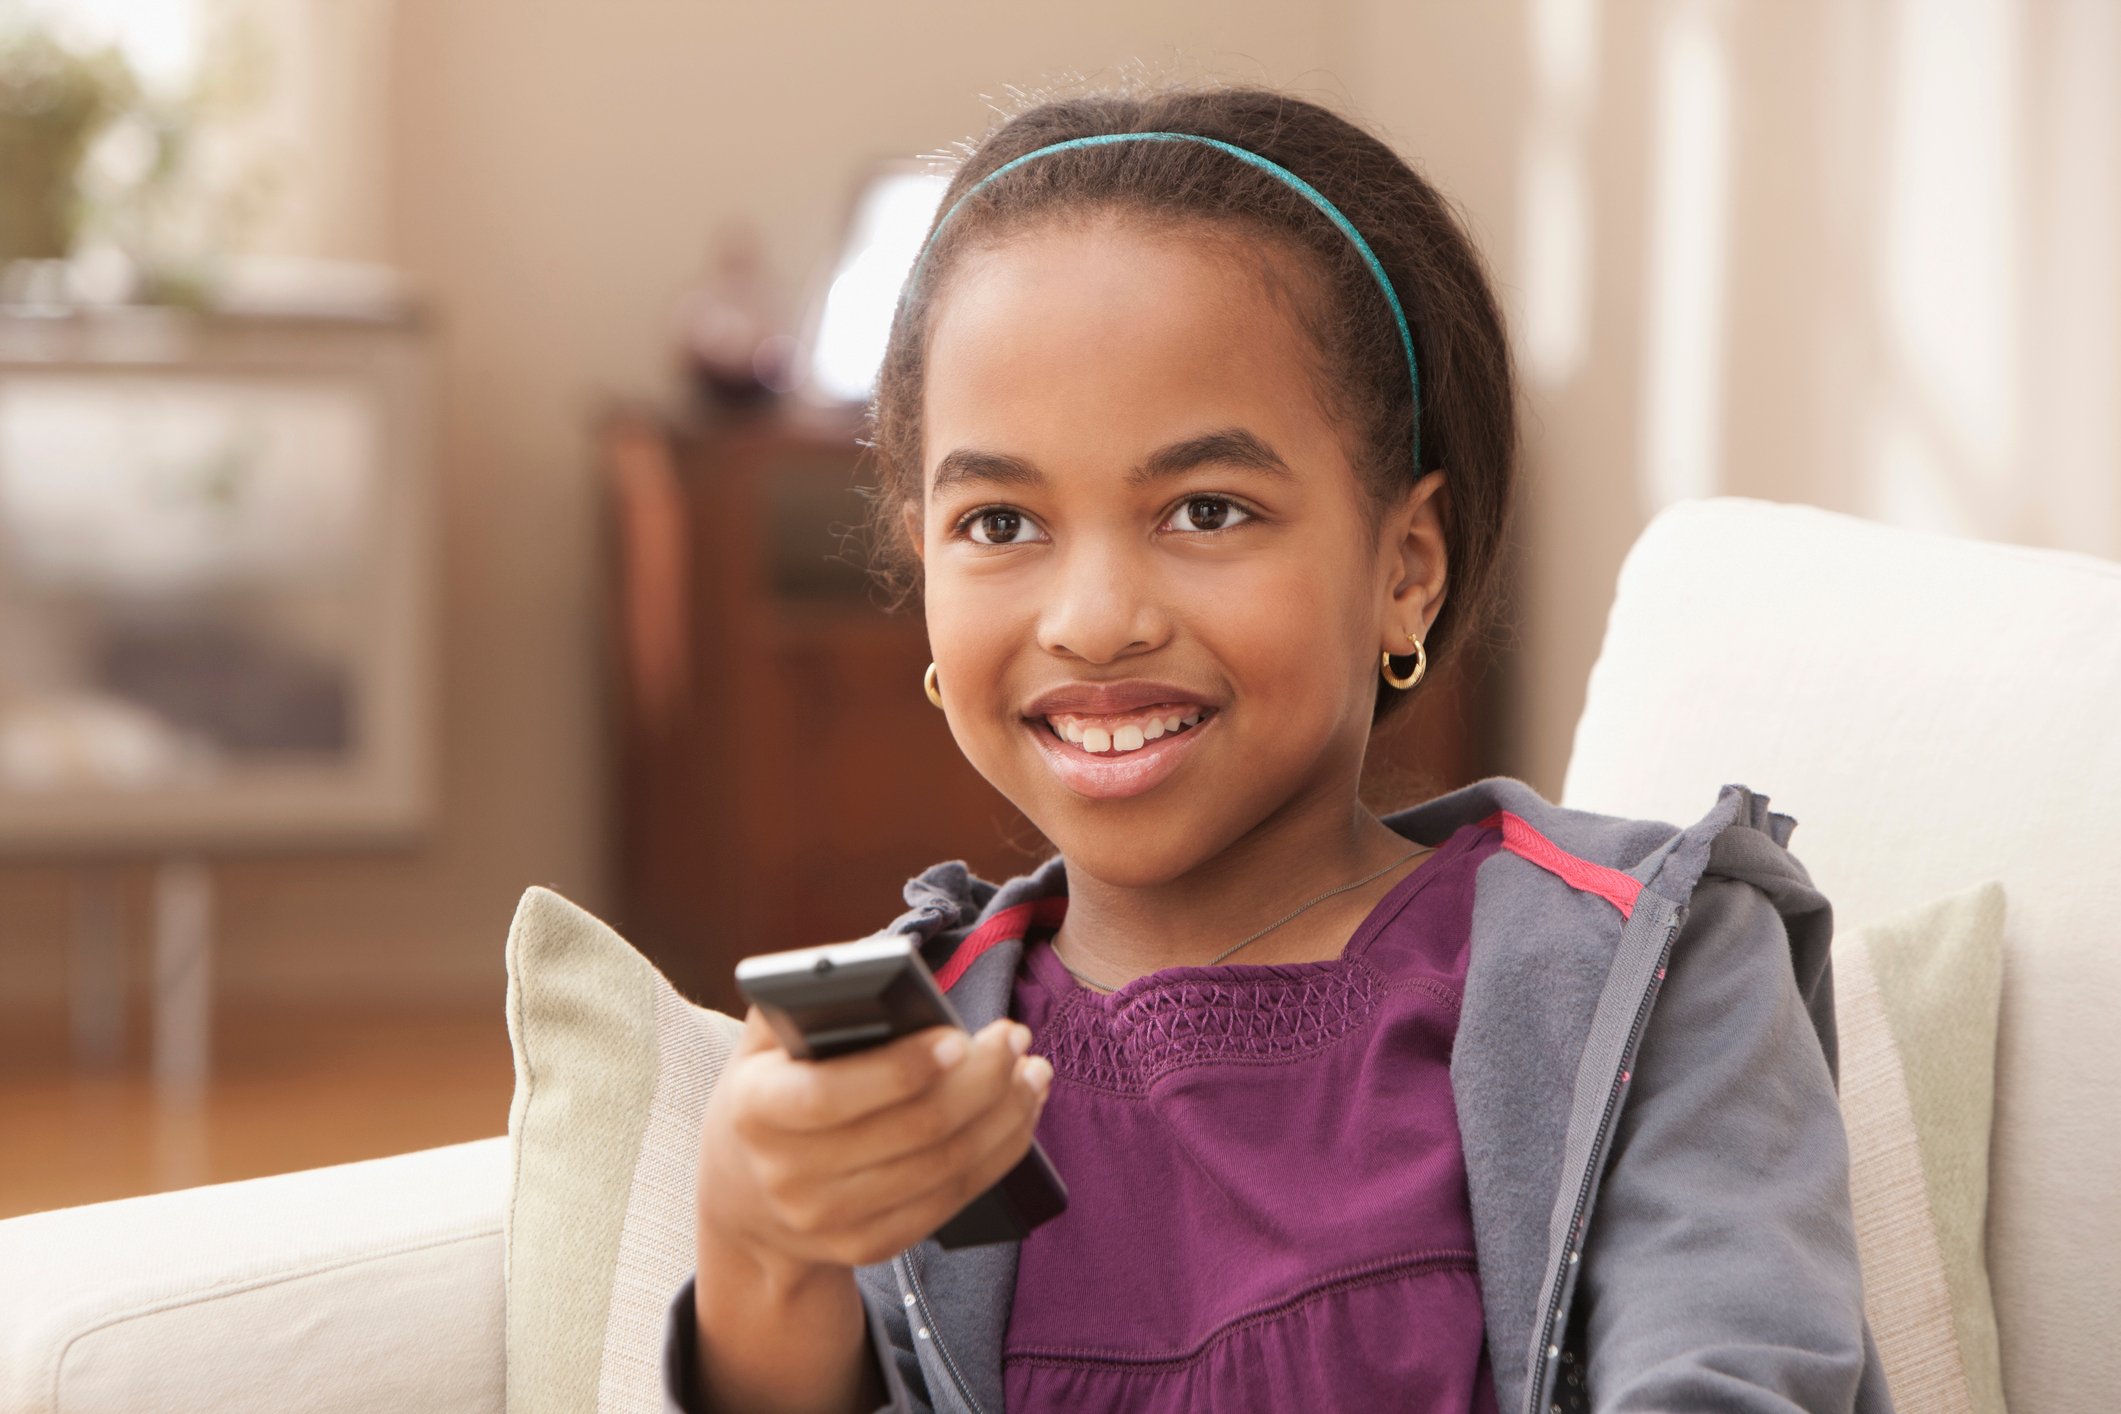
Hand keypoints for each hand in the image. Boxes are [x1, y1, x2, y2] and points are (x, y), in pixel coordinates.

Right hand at [697, 1007, 1053, 1279]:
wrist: (744, 1200)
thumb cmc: (768, 1095)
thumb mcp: (761, 1043)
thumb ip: (805, 997)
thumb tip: (878, 963)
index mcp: (757, 1112)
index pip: (832, 1095)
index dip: (902, 1067)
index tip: (958, 1036)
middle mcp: (789, 1177)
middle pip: (911, 1131)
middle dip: (980, 1080)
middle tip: (1014, 1037)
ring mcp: (830, 1222)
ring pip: (944, 1167)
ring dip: (1003, 1114)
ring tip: (1031, 1070)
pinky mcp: (870, 1247)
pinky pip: (951, 1199)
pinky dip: (998, 1153)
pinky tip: (1019, 1112)